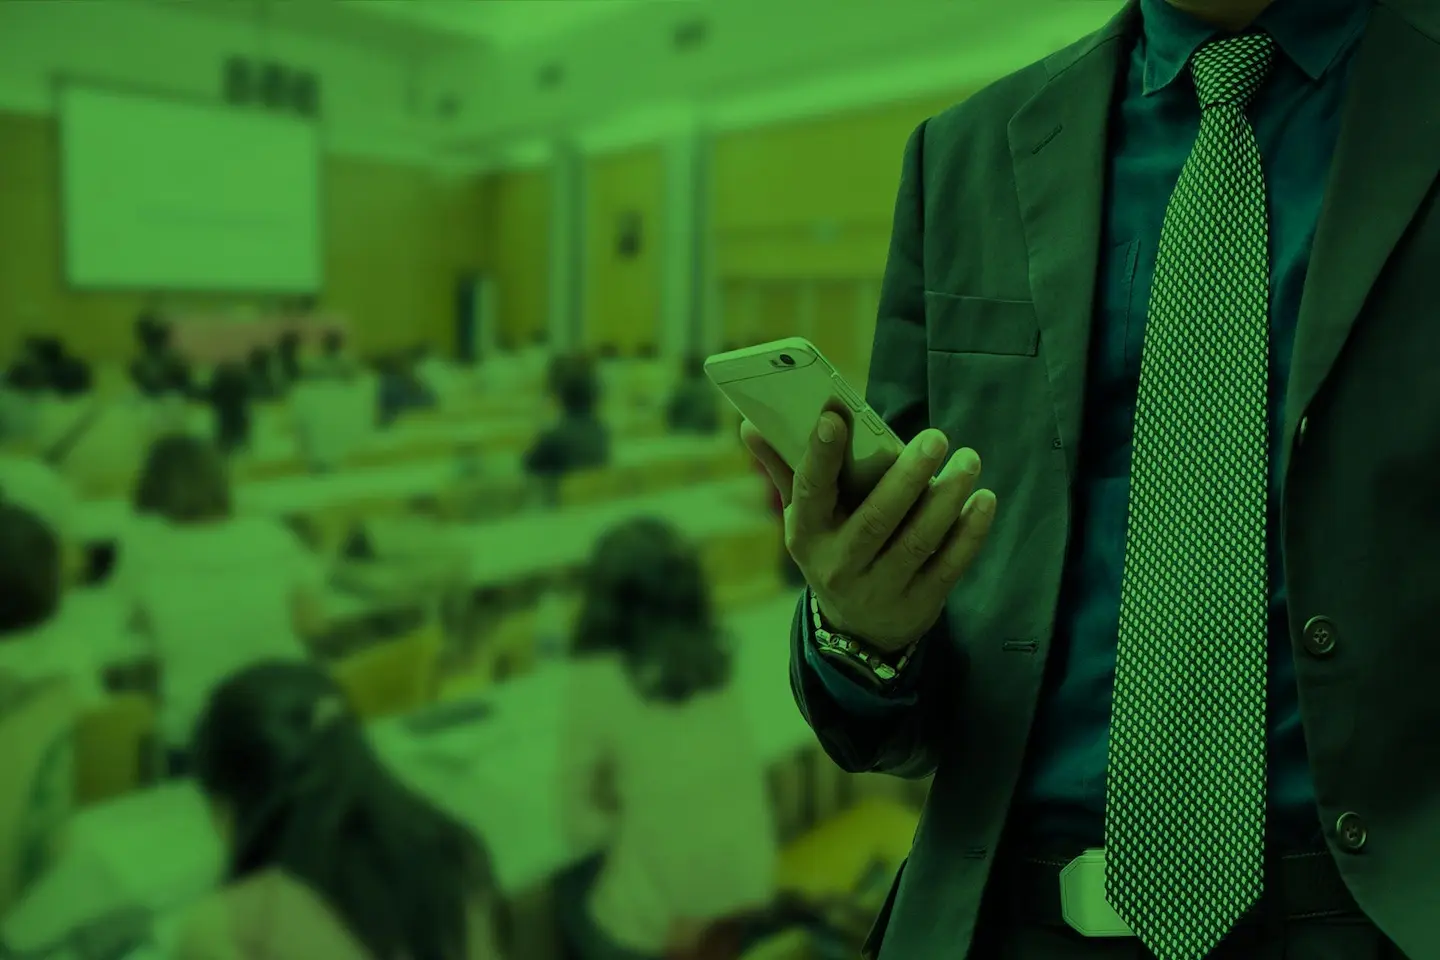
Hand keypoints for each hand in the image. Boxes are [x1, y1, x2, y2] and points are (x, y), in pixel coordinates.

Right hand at [741, 411, 996, 652]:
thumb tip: (749, 425)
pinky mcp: (918, 606)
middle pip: (875, 519)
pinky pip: (948, 566)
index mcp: (807, 534)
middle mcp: (839, 565)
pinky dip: (970, 533)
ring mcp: (880, 590)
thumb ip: (785, 470)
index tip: (835, 416)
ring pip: (917, 541)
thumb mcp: (804, 519)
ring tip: (968, 460)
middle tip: (936, 437)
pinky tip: (983, 500)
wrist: (856, 631)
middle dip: (907, 477)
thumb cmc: (831, 549)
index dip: (820, 454)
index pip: (809, 492)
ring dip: (946, 499)